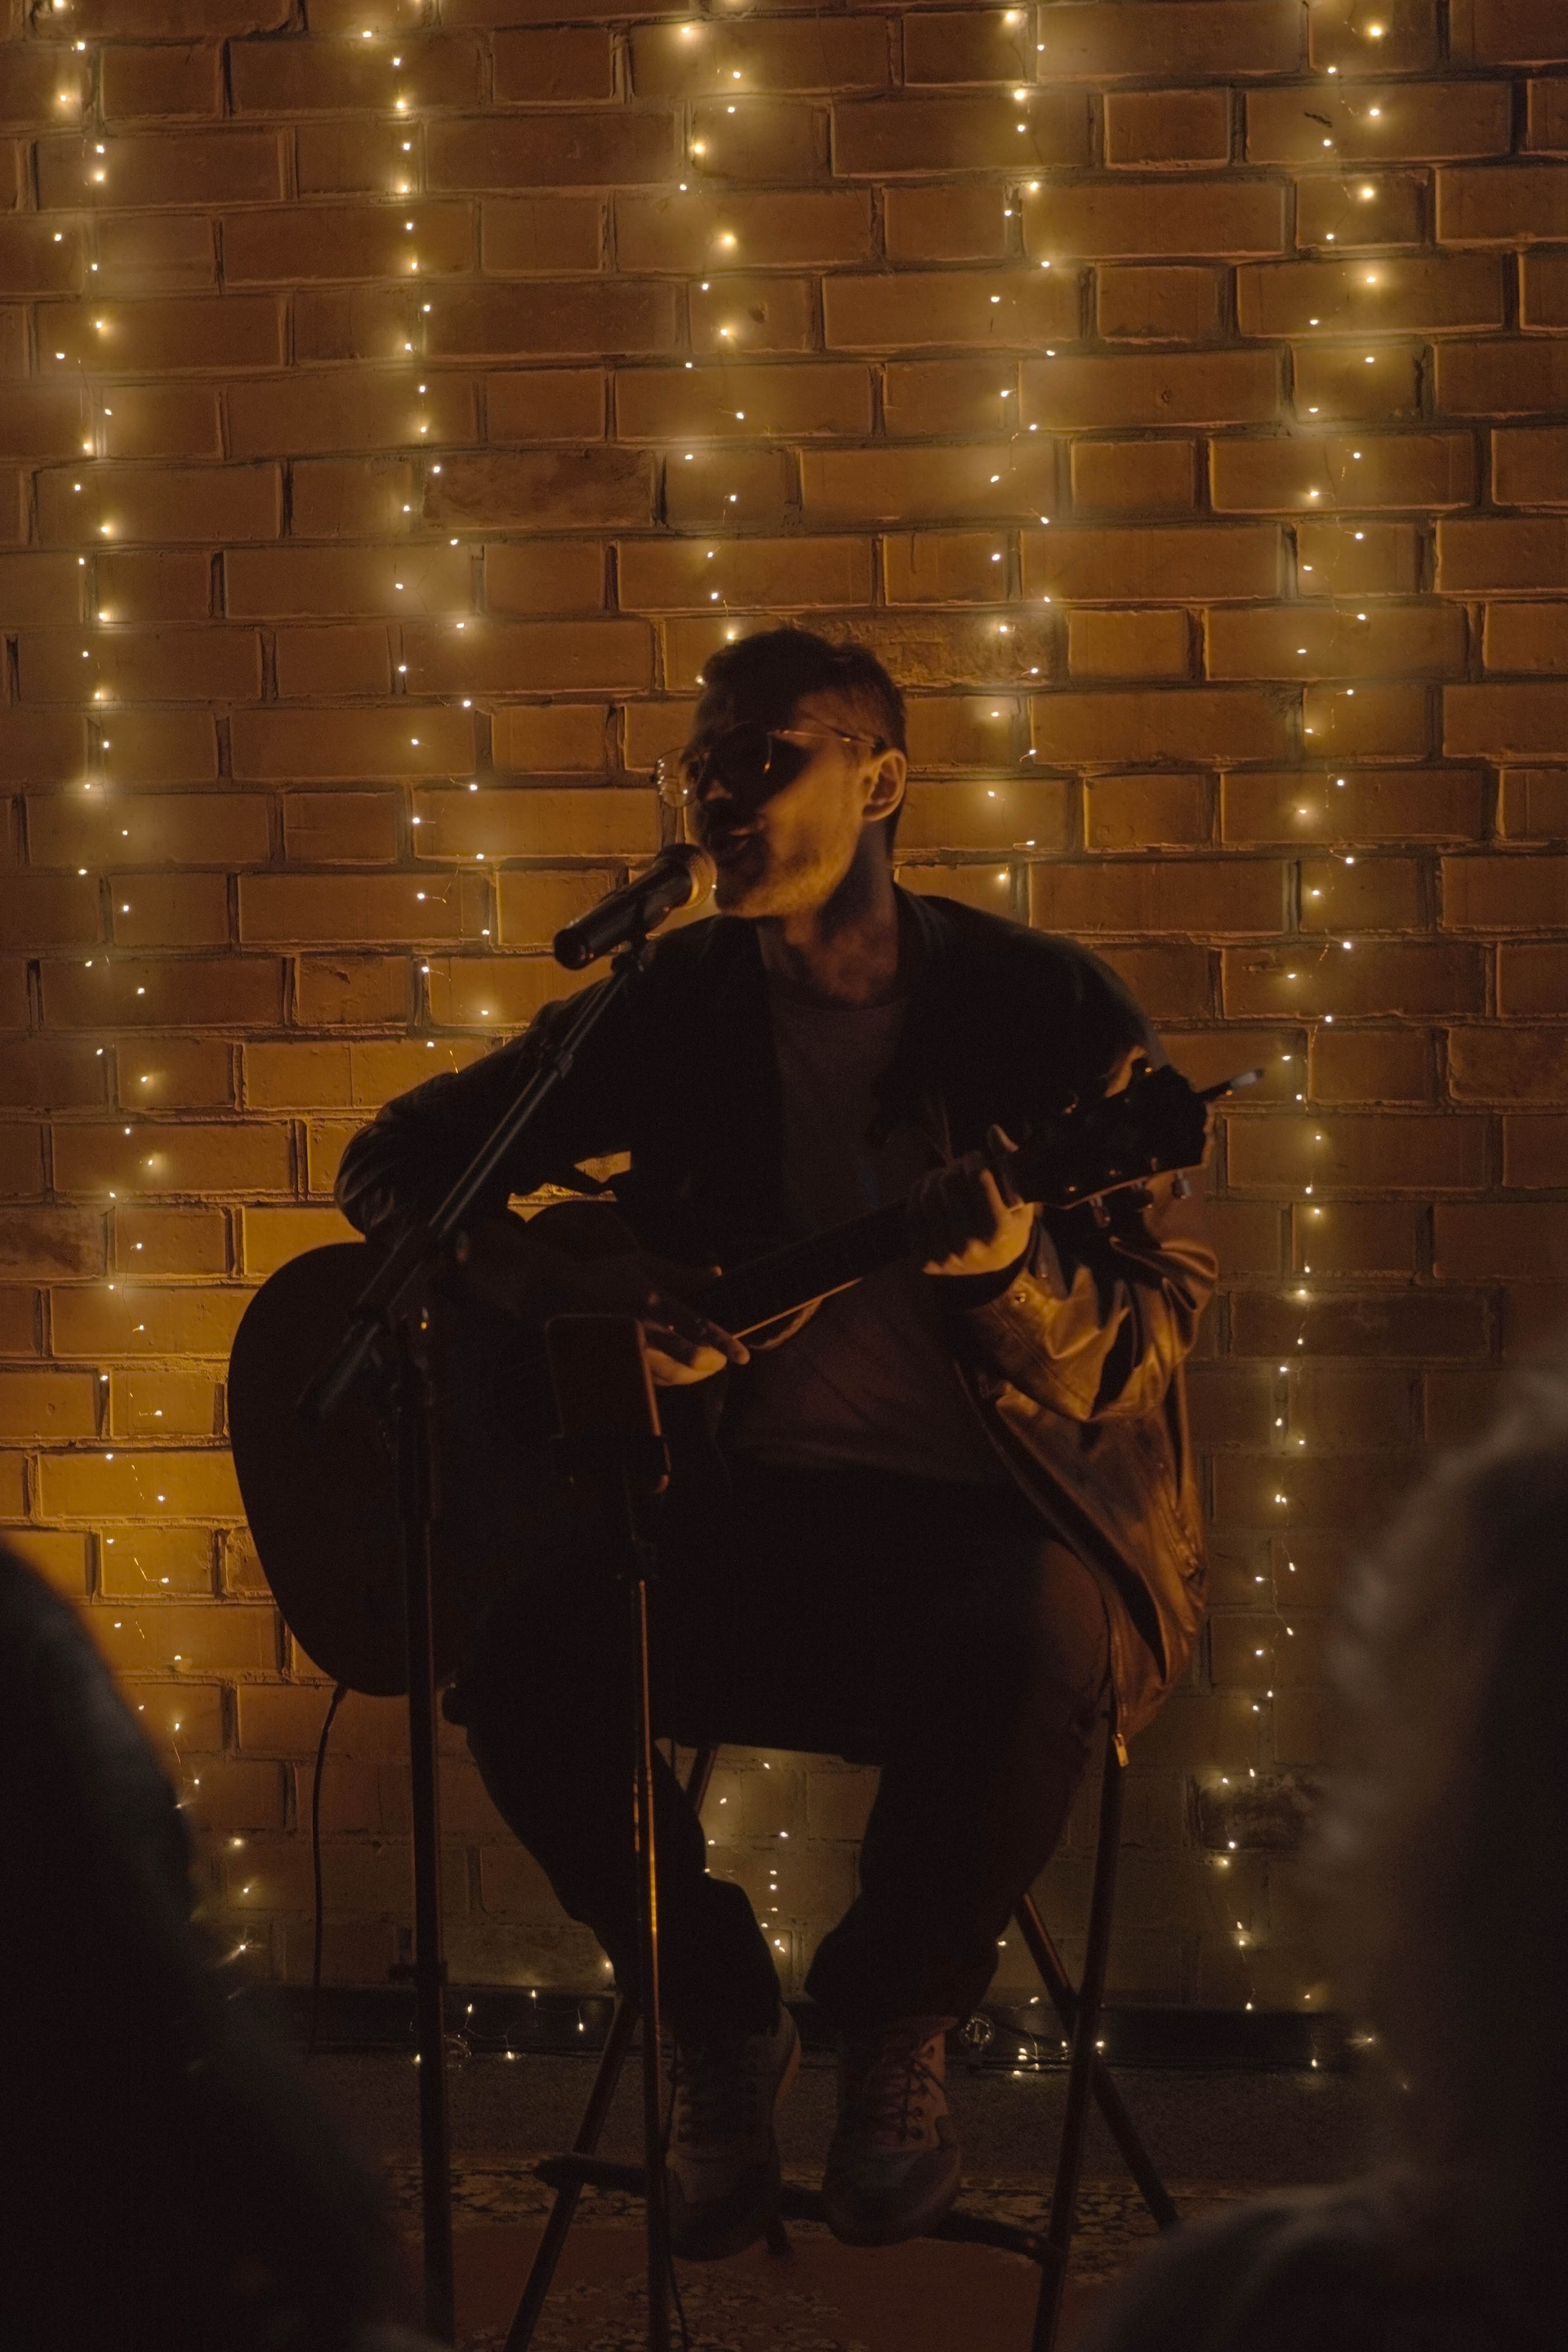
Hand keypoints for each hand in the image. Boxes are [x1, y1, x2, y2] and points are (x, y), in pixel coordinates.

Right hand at [453, 1214, 746, 1386]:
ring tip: (702, 1366)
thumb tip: (718, 1273)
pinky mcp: (613, 1364)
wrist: (554, 1293)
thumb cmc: (602, 1275)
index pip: (697, 1327)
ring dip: (690, 1375)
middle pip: (685, 1361)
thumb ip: (682, 1273)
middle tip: (720, 1363)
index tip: (743, 1356)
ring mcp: (626, 1351)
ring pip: (668, 1376)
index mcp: (652, 1302)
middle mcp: (641, 1329)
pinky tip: (675, 1371)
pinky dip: (666, 1379)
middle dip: (707, 1366)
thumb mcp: (642, 1264)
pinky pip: (647, 1381)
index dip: (723, 1344)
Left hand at [907, 1127, 1035, 1278]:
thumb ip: (1011, 1162)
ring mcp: (944, 1254)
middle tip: (960, 1168)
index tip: (976, 1158)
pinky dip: (919, 1195)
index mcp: (998, 1229)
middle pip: (949, 1182)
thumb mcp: (1022, 1197)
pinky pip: (912, 1213)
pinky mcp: (925, 1259)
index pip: (977, 1177)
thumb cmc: (1010, 1225)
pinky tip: (931, 1191)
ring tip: (945, 1178)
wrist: (995, 1271)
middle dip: (954, 1167)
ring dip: (934, 1178)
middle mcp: (970, 1245)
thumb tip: (993, 1131)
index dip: (974, 1159)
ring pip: (926, 1195)